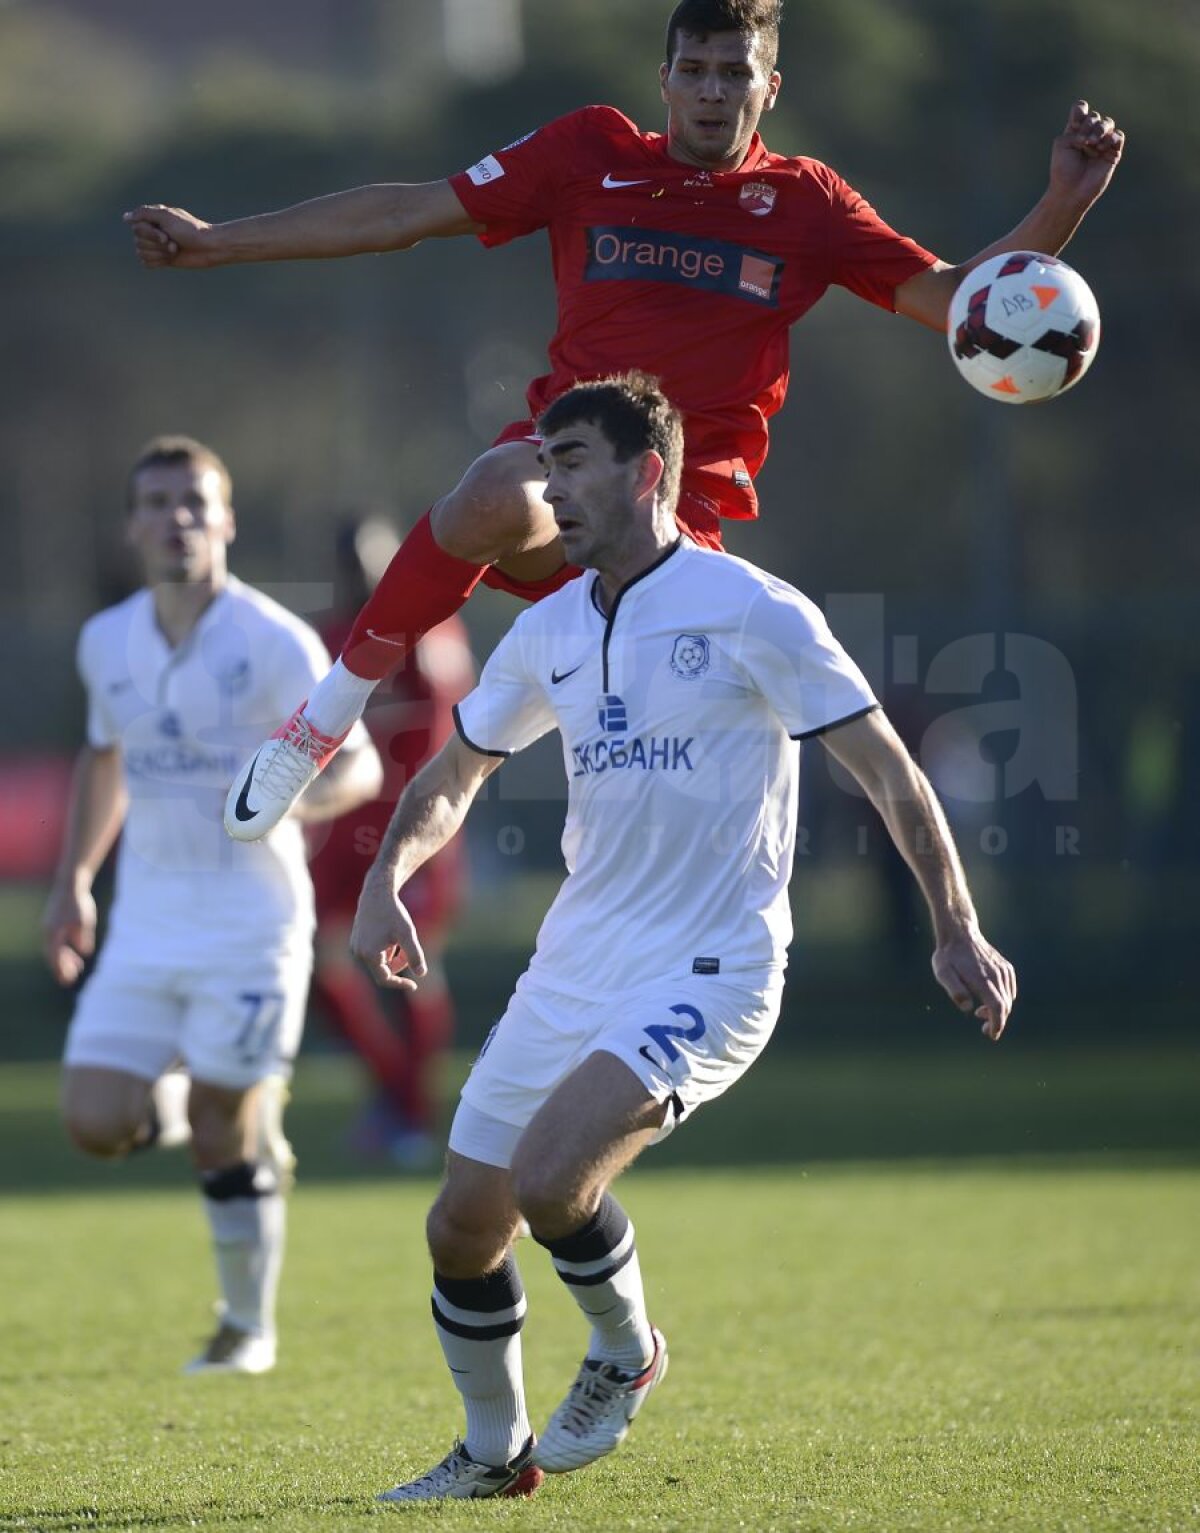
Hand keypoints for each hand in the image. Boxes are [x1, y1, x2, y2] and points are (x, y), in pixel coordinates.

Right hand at [42, 880, 96, 986]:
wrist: (71, 883)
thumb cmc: (79, 902)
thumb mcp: (85, 921)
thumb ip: (83, 938)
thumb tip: (85, 952)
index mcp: (53, 933)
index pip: (55, 958)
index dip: (60, 971)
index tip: (67, 982)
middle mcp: (48, 932)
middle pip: (53, 955)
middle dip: (61, 968)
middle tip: (70, 981)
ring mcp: (50, 926)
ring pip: (55, 948)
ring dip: (65, 959)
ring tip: (78, 968)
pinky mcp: (54, 922)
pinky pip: (57, 940)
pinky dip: (65, 949)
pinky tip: (77, 951)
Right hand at [123, 205, 216, 269]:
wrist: (207, 248)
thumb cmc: (190, 230)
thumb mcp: (167, 216)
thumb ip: (144, 214)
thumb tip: (125, 217)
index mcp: (152, 218)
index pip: (136, 227)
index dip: (150, 233)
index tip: (167, 233)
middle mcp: (151, 231)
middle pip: (138, 241)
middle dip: (157, 244)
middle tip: (174, 242)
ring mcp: (155, 246)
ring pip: (142, 252)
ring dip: (160, 253)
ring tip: (175, 249)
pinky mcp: (160, 259)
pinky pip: (146, 263)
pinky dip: (158, 262)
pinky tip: (170, 259)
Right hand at [349, 871, 427, 990]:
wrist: (377, 893)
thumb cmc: (393, 913)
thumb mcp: (407, 934)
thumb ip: (414, 955)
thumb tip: (421, 974)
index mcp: (368, 954)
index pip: (384, 979)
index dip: (400, 983)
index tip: (414, 985)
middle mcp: (358, 953)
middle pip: (383, 969)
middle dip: (398, 962)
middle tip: (409, 948)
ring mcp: (355, 946)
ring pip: (379, 960)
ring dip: (392, 954)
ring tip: (398, 937)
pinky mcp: (355, 940)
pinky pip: (373, 952)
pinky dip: (385, 948)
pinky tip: (389, 933)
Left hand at [932, 924, 1015, 1041]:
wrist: (960, 933)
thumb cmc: (948, 956)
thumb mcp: (943, 973)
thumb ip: (955, 990)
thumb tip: (968, 1008)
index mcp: (983, 980)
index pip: (998, 1008)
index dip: (997, 1024)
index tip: (992, 1035)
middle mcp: (997, 976)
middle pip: (1005, 1006)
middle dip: (997, 1021)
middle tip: (983, 1028)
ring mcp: (1003, 971)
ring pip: (1009, 998)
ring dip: (1000, 1011)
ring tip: (981, 1012)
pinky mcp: (1005, 967)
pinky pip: (1010, 989)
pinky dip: (1005, 999)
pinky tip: (991, 999)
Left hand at [1049, 100, 1124, 208]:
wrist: (1071, 191)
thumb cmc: (1063, 170)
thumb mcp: (1061, 144)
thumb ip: (1074, 128)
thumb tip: (1094, 131)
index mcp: (1074, 132)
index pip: (1081, 109)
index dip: (1081, 110)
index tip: (1075, 124)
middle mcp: (1089, 135)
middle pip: (1094, 116)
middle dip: (1088, 126)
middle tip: (1082, 142)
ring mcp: (1101, 144)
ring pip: (1108, 123)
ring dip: (1100, 130)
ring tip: (1093, 144)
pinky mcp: (1113, 153)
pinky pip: (1118, 136)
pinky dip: (1111, 138)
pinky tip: (1102, 148)